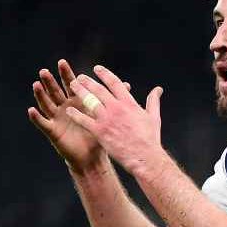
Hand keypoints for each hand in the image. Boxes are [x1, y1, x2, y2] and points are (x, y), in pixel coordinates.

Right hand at [26, 59, 105, 175]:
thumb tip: (127, 85)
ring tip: (36, 84)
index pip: (70, 84)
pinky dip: (36, 117)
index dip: (66, 74)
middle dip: (50, 81)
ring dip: (40, 95)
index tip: (62, 62)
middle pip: (55, 91)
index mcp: (76, 101)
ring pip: (46, 104)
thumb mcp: (104, 115)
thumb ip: (113, 99)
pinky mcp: (53, 131)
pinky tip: (31, 110)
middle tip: (44, 71)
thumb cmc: (98, 134)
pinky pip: (43, 123)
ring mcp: (57, 118)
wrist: (92, 157)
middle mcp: (64, 107)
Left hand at [65, 65, 165, 179]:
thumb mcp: (153, 117)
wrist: (144, 156)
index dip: (105, 74)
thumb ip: (153, 101)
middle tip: (79, 77)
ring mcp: (107, 119)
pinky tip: (69, 111)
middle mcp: (116, 108)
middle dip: (88, 82)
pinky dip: (76, 114)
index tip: (97, 69)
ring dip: (80, 92)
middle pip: (99, 90)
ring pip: (89, 101)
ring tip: (73, 86)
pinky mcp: (99, 131)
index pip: (114, 83)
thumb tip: (158, 89)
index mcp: (129, 103)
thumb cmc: (150, 138)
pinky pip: (84, 120)